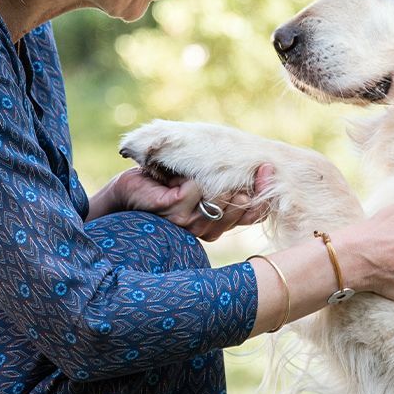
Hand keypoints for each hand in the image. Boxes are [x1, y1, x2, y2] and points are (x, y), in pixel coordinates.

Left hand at [89, 164, 275, 241]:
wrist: (125, 193)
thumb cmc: (162, 183)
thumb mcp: (198, 181)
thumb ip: (223, 182)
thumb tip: (257, 167)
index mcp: (216, 224)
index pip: (251, 215)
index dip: (263, 193)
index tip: (268, 168)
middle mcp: (205, 229)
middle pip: (241, 208)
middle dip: (249, 183)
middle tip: (253, 165)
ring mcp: (189, 224)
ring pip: (220, 198)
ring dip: (215, 177)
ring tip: (203, 168)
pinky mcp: (173, 212)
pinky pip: (196, 189)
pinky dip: (190, 175)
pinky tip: (177, 175)